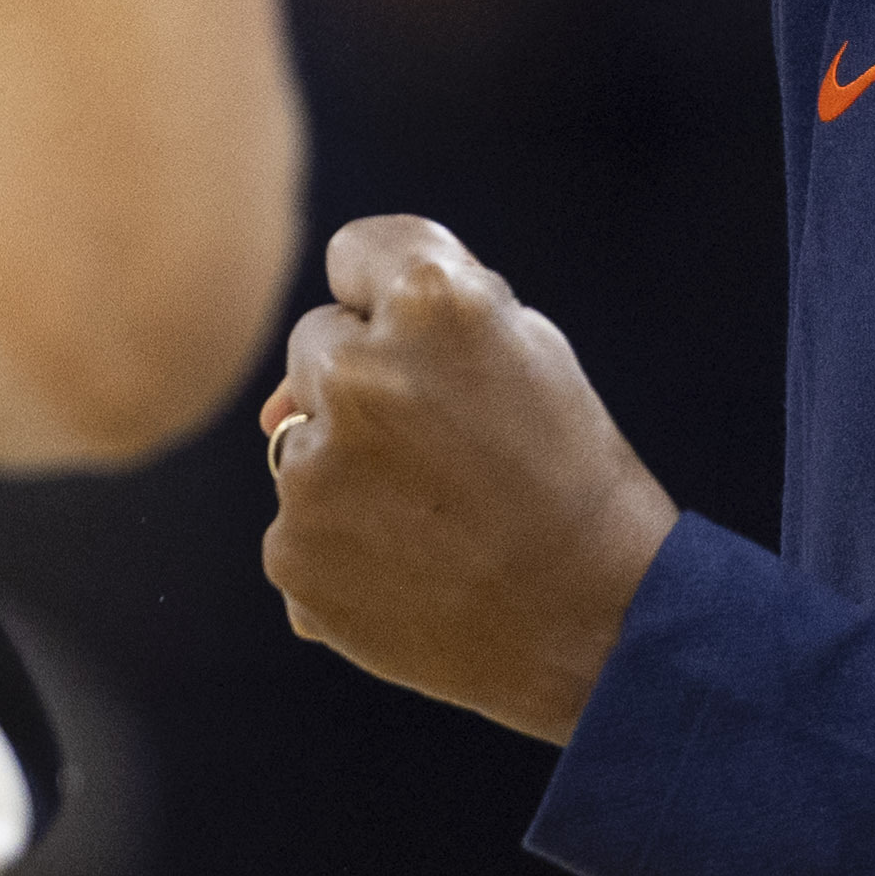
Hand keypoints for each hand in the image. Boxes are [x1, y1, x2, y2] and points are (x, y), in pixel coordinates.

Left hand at [259, 217, 679, 740]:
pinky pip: (297, 528)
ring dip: (347, 470)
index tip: (435, 354)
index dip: (396, 302)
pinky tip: (412, 570)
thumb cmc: (569, 478)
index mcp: (432, 301)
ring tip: (436, 520)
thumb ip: (412, 319)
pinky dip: (340, 547)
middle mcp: (357, 373)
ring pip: (299, 443)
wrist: (597, 623)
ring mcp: (312, 470)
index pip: (356, 252)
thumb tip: (276, 402)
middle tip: (448, 453)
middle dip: (367, 390)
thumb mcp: (528, 351)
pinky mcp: (290, 554)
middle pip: (317, 348)